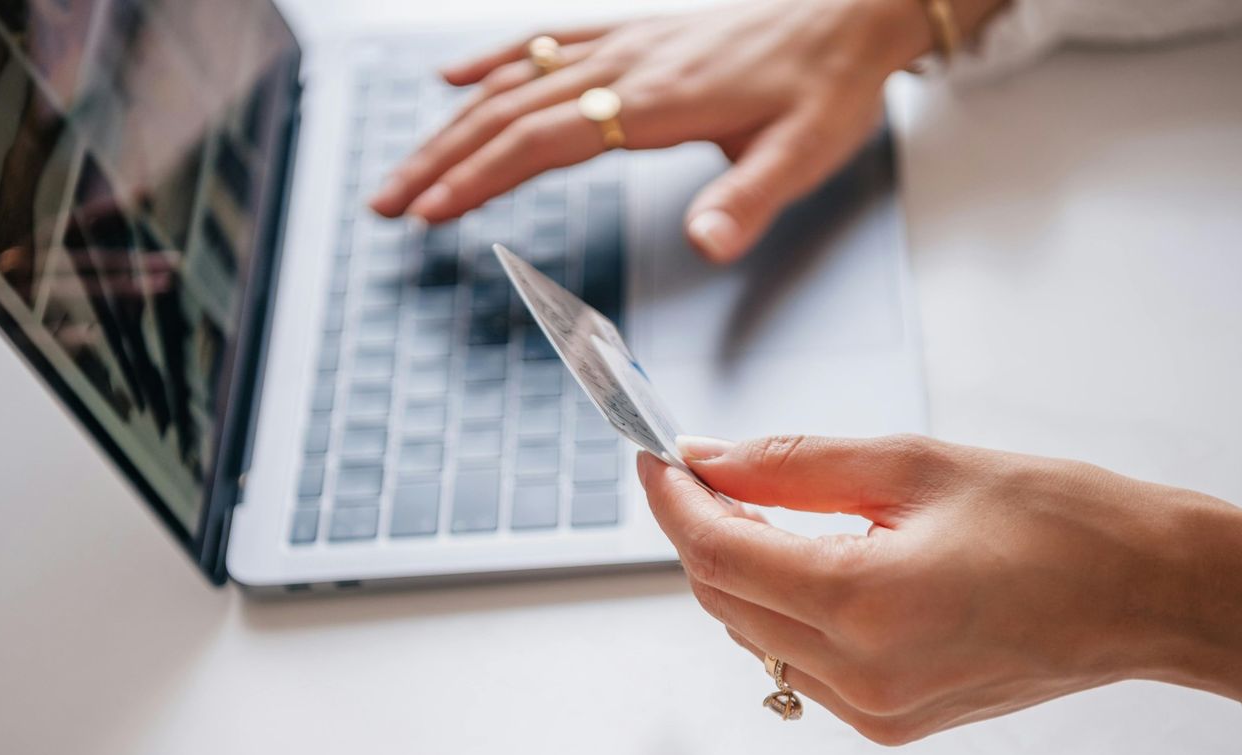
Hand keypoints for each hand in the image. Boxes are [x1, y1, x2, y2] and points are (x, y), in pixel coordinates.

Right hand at [369, 0, 934, 261]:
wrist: (855, 10)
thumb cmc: (830, 85)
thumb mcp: (803, 153)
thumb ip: (748, 200)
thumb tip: (704, 245)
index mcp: (657, 100)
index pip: (546, 142)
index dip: (482, 178)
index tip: (432, 213)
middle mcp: (627, 64)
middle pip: (508, 112)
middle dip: (439, 161)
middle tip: (387, 204)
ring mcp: (624, 42)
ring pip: (514, 81)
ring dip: (450, 125)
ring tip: (405, 167)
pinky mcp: (632, 32)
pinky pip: (545, 41)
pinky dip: (490, 61)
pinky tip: (451, 78)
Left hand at [638, 435, 1241, 740]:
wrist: (1150, 596)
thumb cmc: (1059, 518)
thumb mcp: (916, 464)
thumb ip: (794, 465)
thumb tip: (708, 459)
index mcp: (863, 602)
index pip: (718, 551)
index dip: (673, 499)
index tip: (655, 457)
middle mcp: (857, 674)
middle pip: (723, 598)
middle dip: (702, 530)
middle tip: (710, 469)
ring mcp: (873, 709)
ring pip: (754, 633)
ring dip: (742, 569)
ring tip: (770, 507)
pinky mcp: (890, 723)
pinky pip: (798, 662)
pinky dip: (785, 608)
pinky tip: (816, 560)